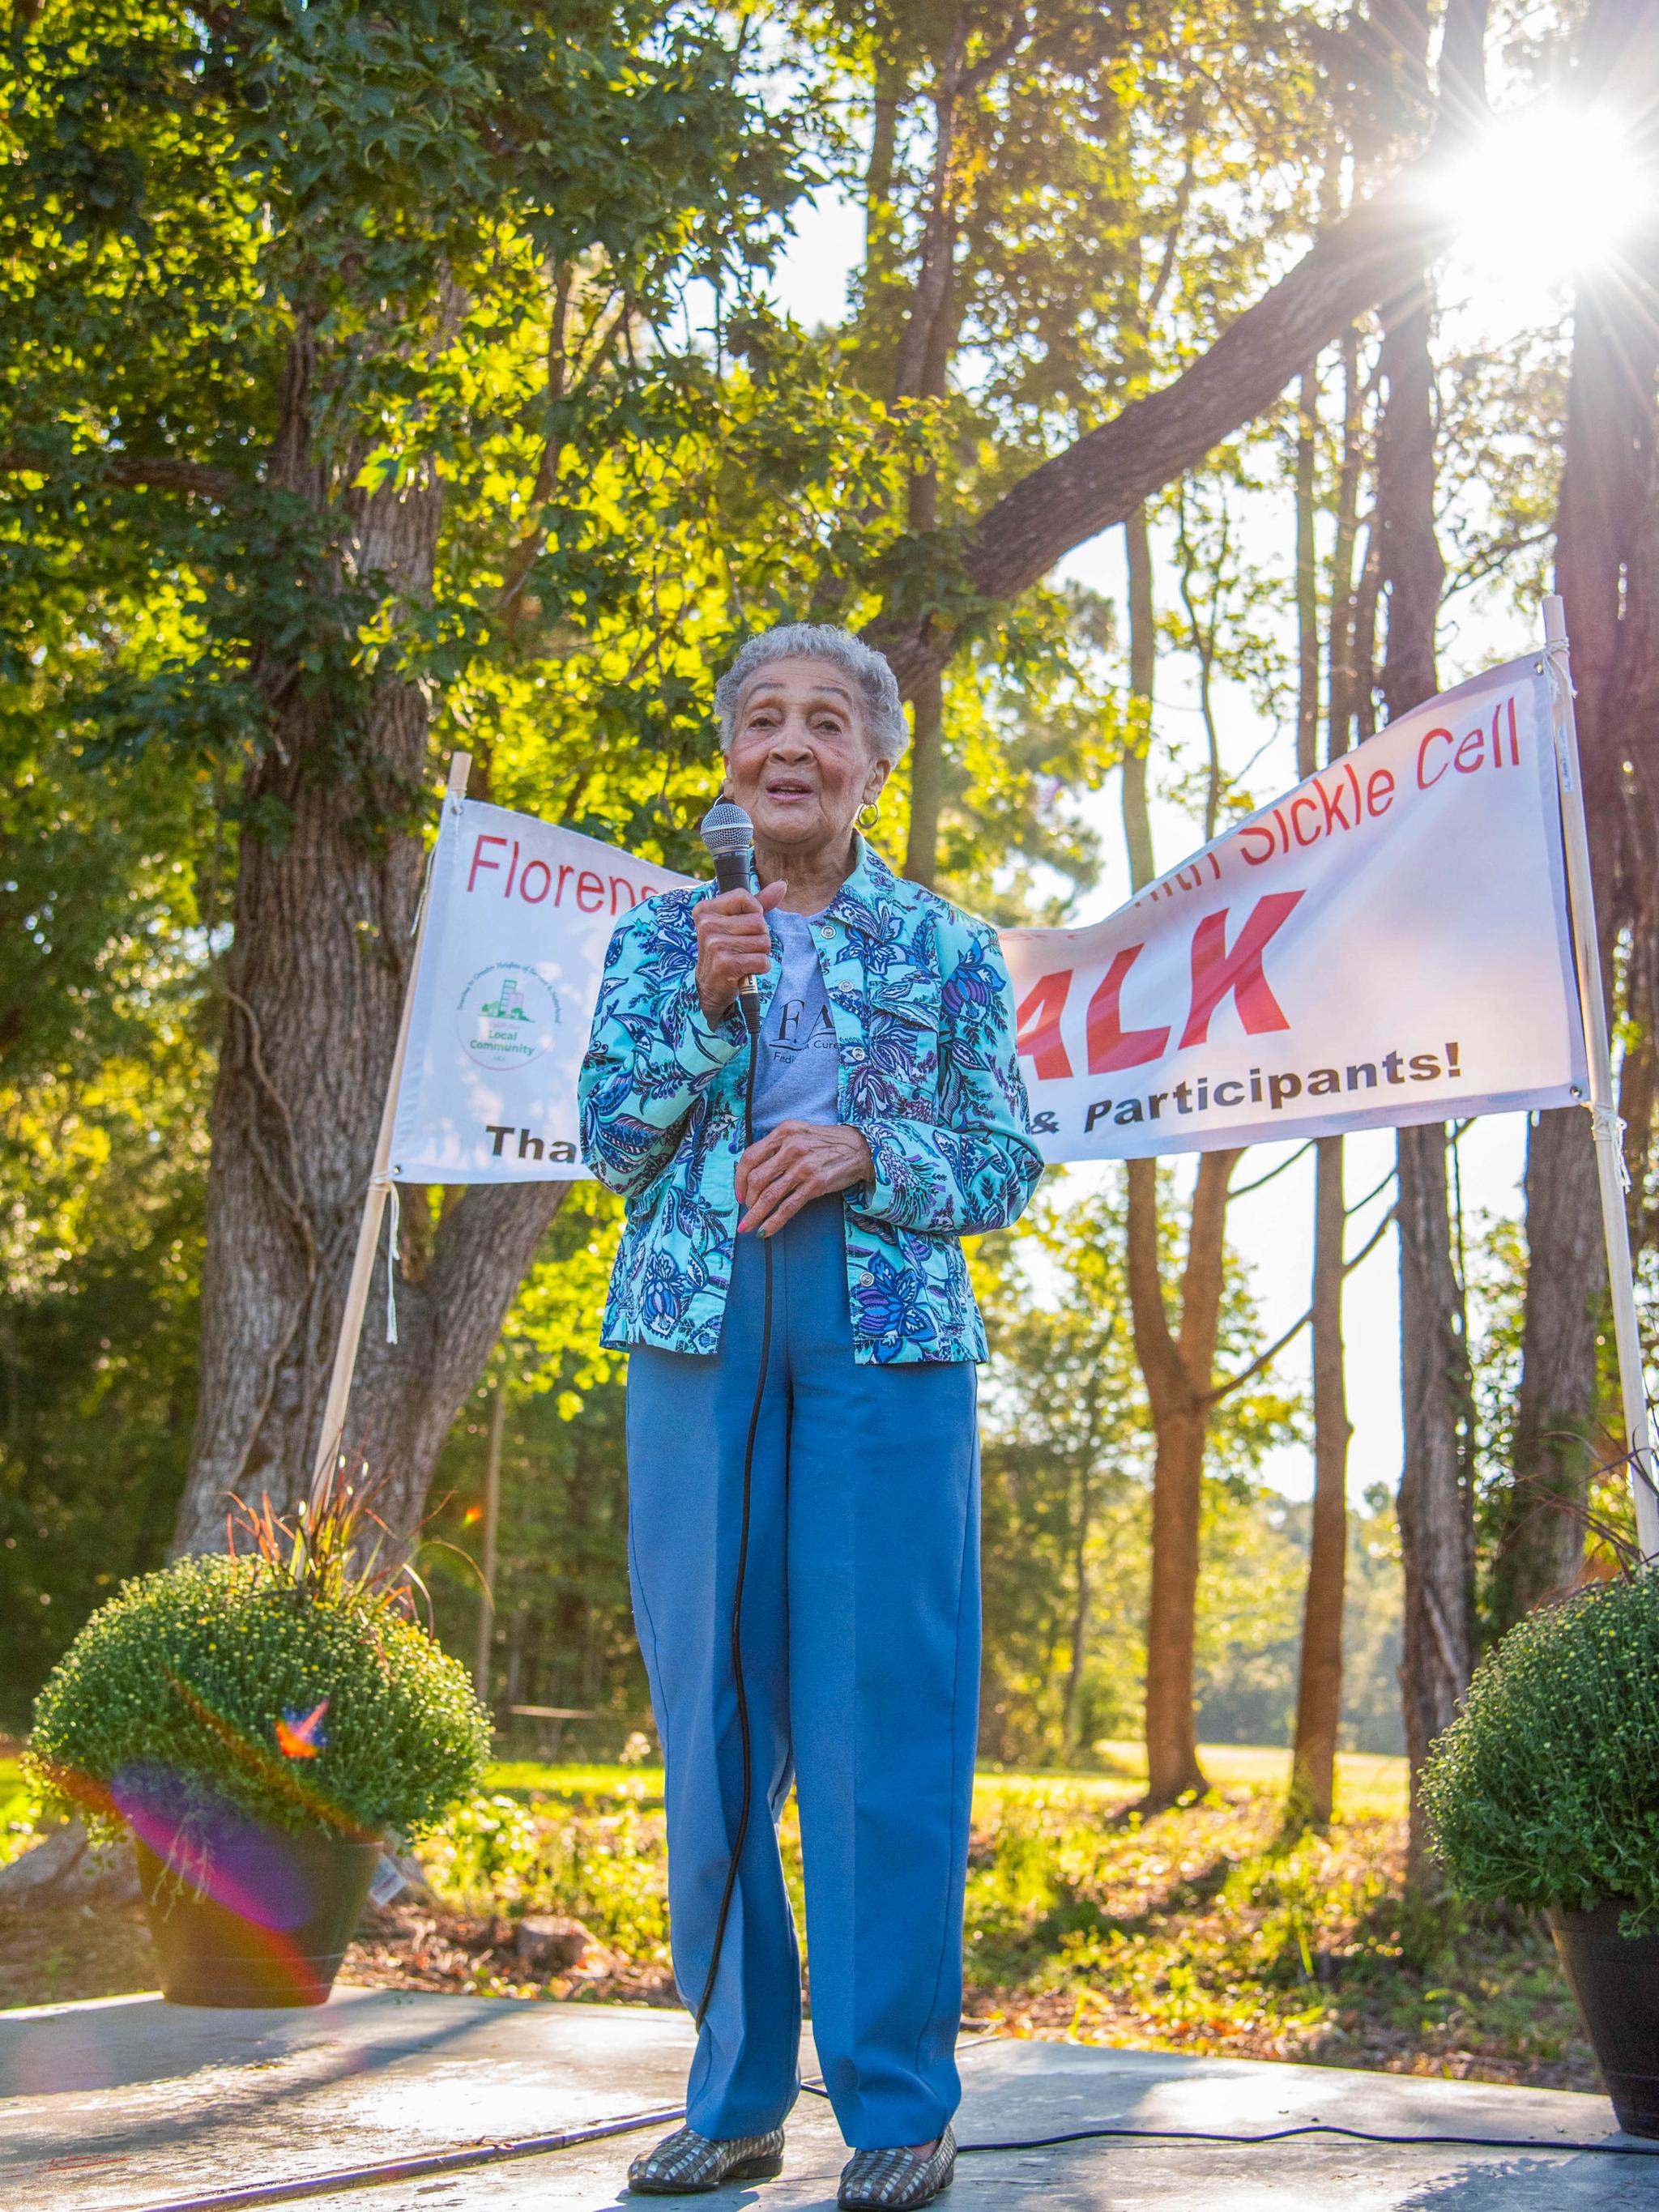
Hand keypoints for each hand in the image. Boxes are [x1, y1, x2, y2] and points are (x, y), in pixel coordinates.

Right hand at [696, 880, 787, 1024]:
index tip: (743, 926)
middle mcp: (707, 925)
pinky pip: (762, 960)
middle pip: (758, 922)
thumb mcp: (737, 923)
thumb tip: (782, 885)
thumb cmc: (726, 950)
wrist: (710, 986)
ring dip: (760, 953)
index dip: (754, 912)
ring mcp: (714, 945)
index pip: (745, 897)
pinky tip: (746, 969)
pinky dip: (760, 967)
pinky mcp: (725, 964)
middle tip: (743, 947)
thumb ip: (758, 903)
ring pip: (763, 941)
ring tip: (744, 958)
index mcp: (706, 910)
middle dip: (760, 937)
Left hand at [735, 1120, 874, 1236]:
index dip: (739, 1179)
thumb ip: (777, 1148)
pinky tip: (766, 1231)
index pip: (750, 1157)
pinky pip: (788, 1207)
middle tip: (747, 1211)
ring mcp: (804, 1167)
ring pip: (769, 1195)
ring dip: (755, 1215)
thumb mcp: (800, 1134)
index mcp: (784, 1132)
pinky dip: (774, 1221)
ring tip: (748, 1226)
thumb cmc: (828, 1143)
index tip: (739, 1193)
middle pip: (757, 1178)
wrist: (861, 1148)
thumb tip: (754, 1174)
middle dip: (748, 1199)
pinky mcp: (815, 1184)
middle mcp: (791, 1147)